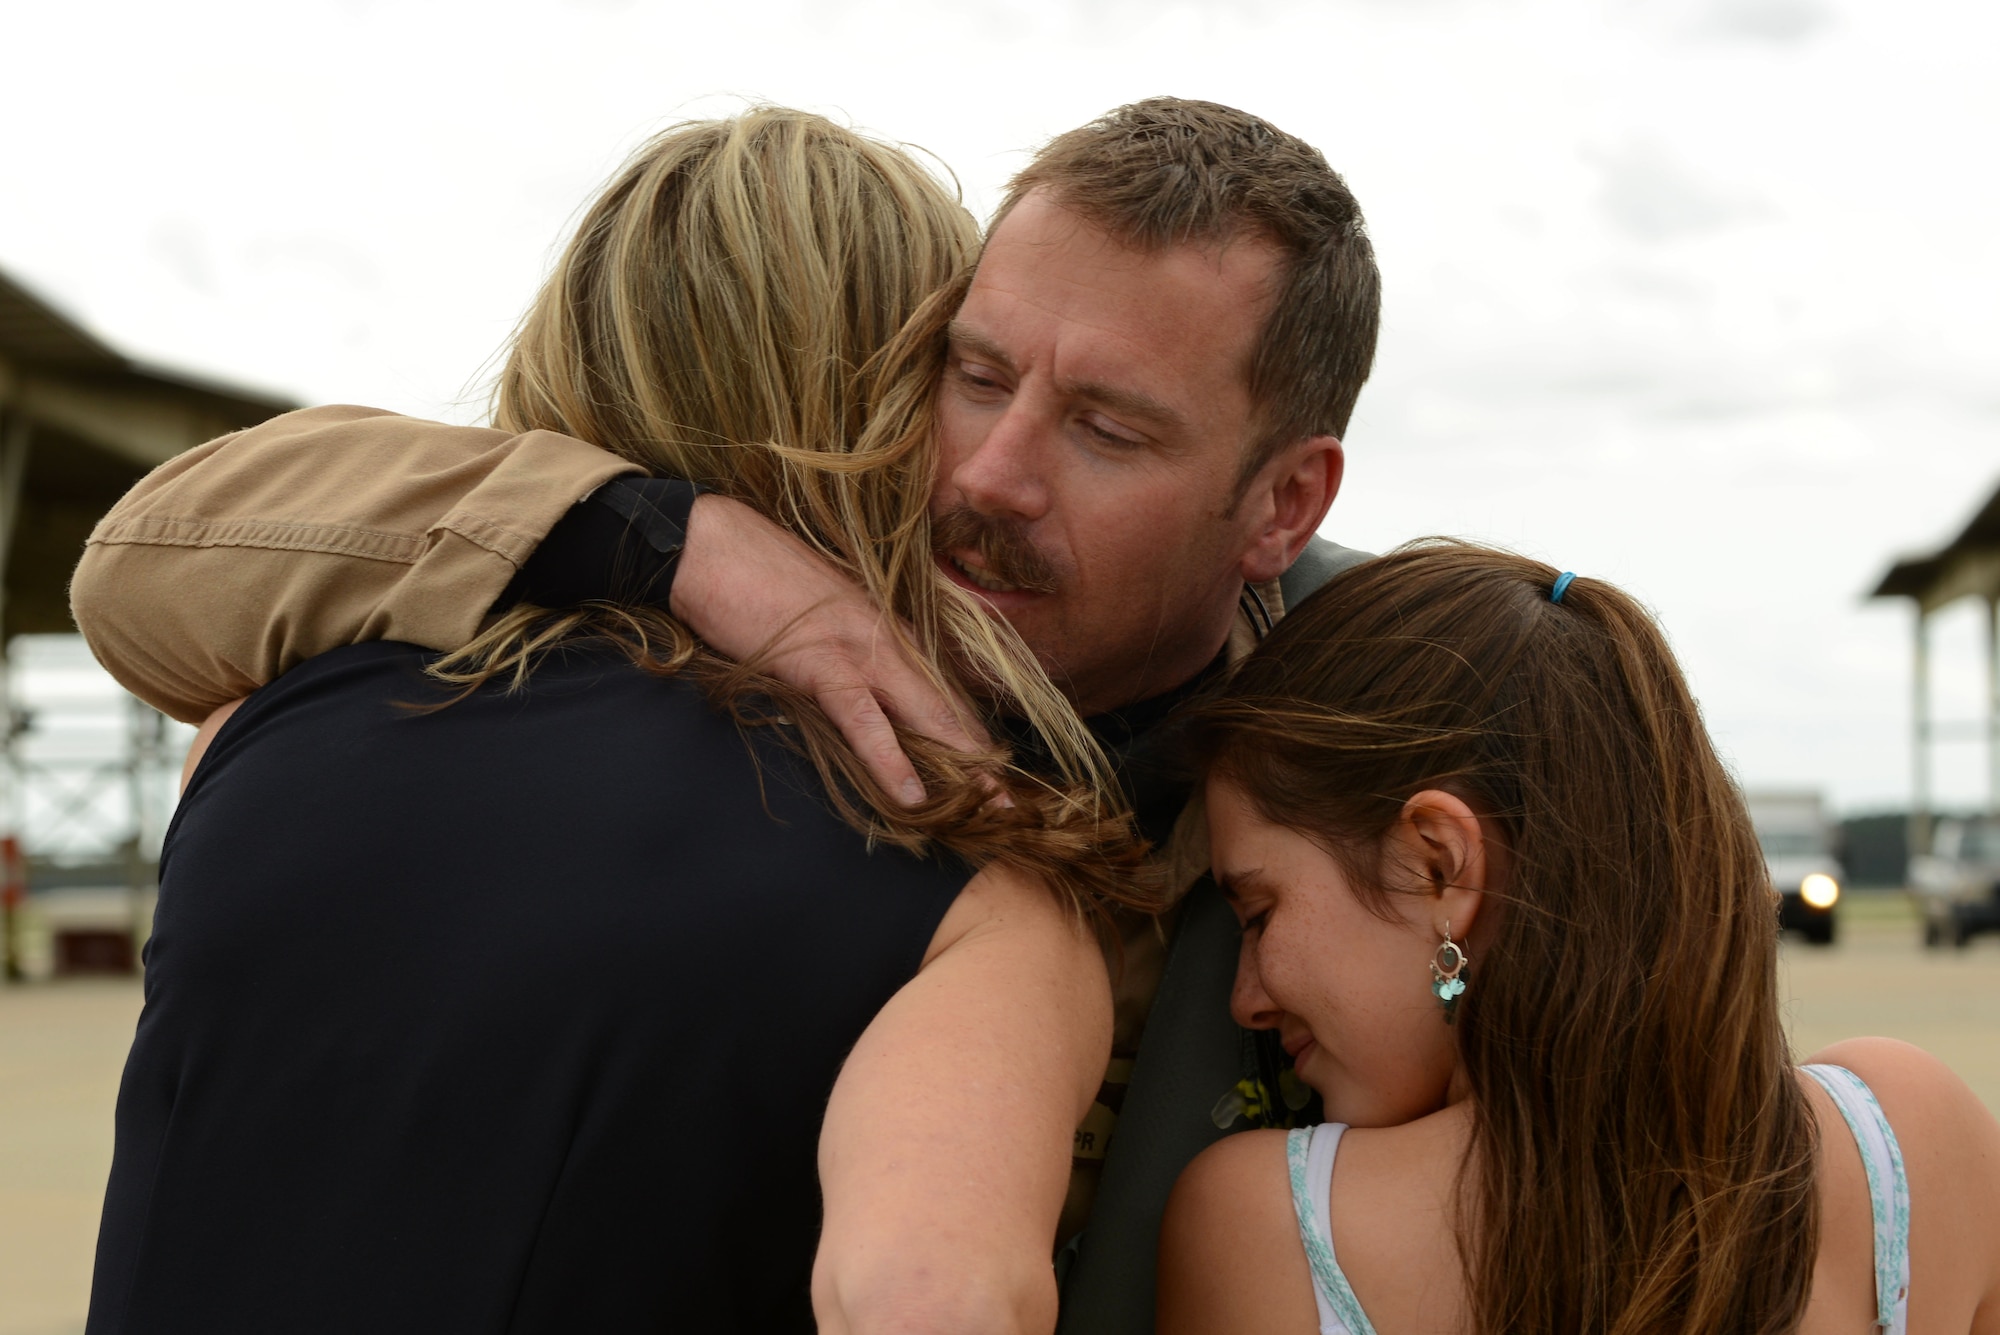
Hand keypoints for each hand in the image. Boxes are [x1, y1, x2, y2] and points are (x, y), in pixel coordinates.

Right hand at [670, 494, 988, 803]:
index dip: (967, 732)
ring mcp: (857, 648)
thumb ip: (848, 642)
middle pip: (946, 705)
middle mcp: (885, 637)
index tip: (992, 769)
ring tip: (988, 805)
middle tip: (1012, 801)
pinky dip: (890, 760)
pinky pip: (864, 721)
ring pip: (922, 715)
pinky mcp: (821, 663)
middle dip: (981, 756)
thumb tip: (857, 682)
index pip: (938, 687)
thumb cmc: (754, 576)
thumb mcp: (817, 610)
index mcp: (885, 626)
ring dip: (959, 765)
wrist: (711, 544)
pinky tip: (912, 795)